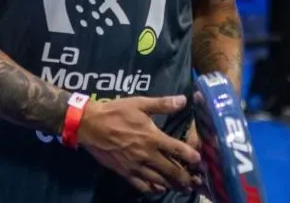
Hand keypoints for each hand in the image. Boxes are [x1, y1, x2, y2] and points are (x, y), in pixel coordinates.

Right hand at [77, 95, 202, 194]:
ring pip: (160, 181)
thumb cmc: (114, 112)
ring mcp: (136, 166)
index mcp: (152, 137)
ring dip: (174, 186)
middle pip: (173, 171)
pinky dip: (154, 190)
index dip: (192, 157)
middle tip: (197, 182)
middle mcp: (147, 155)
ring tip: (183, 188)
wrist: (89, 124)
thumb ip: (162, 104)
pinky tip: (159, 189)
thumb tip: (183, 99)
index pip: (179, 150)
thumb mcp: (138, 103)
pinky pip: (143, 186)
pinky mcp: (125, 172)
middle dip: (188, 178)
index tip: (200, 161)